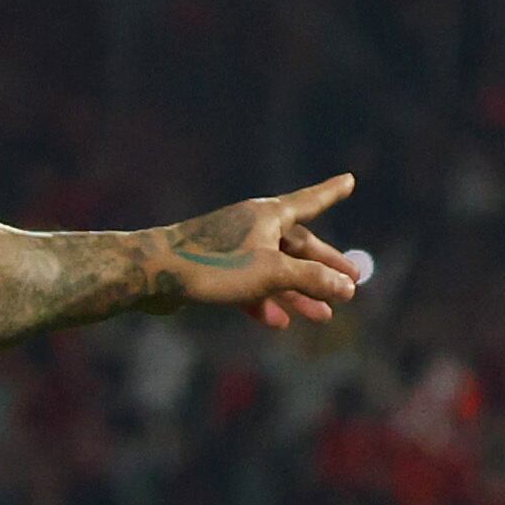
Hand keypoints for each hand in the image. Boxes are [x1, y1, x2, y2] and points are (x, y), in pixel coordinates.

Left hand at [148, 177, 364, 330]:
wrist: (151, 276)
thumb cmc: (213, 265)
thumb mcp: (271, 273)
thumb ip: (311, 279)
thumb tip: (348, 287)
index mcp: (268, 215)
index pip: (311, 201)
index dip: (332, 193)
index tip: (349, 180)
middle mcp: (251, 226)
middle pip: (297, 245)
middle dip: (324, 267)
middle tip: (352, 282)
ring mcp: (232, 249)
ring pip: (275, 270)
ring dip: (299, 293)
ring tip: (324, 316)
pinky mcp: (213, 271)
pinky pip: (249, 285)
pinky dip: (265, 302)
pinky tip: (279, 323)